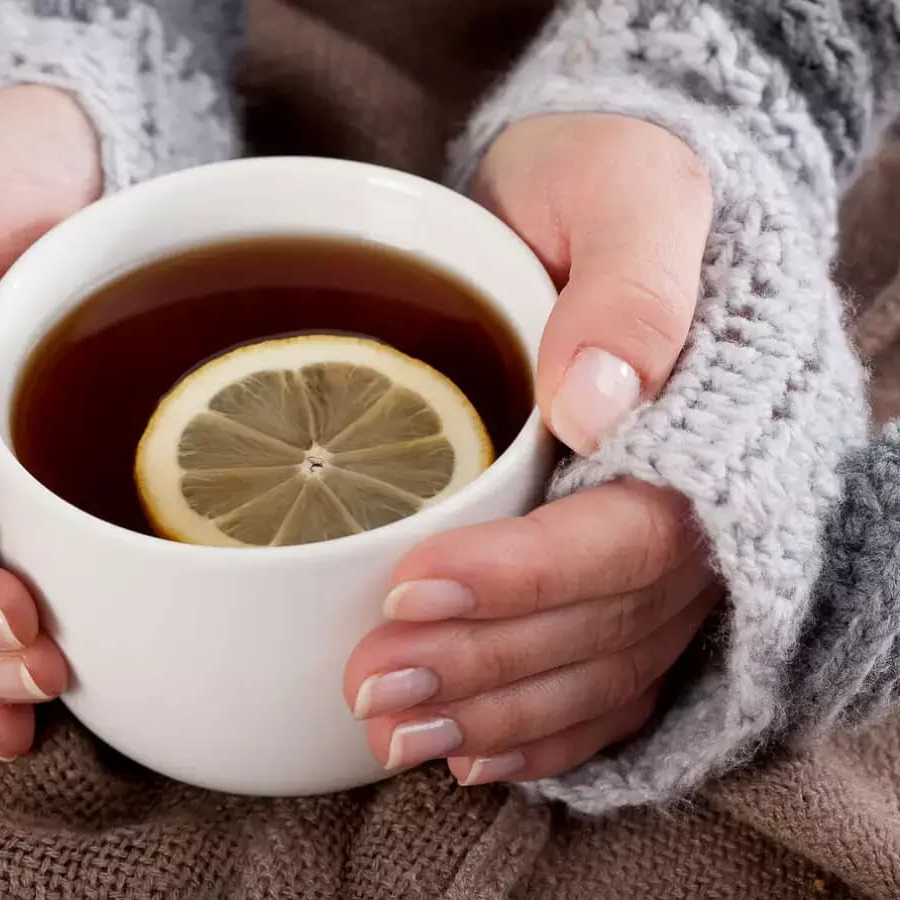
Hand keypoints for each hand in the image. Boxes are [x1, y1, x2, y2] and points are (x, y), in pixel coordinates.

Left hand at [344, 114, 716, 781]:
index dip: (524, 578)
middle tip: (370, 687)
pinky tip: (469, 752)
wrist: (608, 192)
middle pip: (603, 622)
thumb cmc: (610, 176)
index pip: (627, 533)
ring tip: (393, 735)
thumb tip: (600, 401)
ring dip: (496, 714)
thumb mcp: (618, 192)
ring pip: (598, 666)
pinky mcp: (626, 567)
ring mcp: (671, 548)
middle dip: (482, 665)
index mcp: (710, 423)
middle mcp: (704, 505)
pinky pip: (609, 676)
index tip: (410, 587)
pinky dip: (542, 730)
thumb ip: (628, 287)